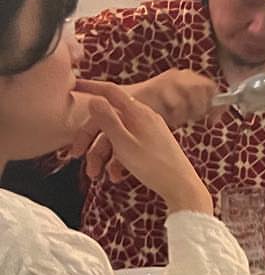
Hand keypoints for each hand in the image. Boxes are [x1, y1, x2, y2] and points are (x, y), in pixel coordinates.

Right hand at [59, 70, 218, 163]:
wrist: (182, 188)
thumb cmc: (154, 166)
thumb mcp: (124, 143)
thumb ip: (107, 120)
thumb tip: (94, 99)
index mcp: (138, 113)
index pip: (110, 92)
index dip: (89, 87)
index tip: (72, 87)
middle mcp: (144, 119)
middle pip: (107, 120)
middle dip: (89, 139)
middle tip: (75, 156)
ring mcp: (148, 132)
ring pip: (115, 137)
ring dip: (101, 156)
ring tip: (95, 175)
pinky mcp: (152, 146)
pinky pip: (128, 148)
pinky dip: (117, 162)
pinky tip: (115, 177)